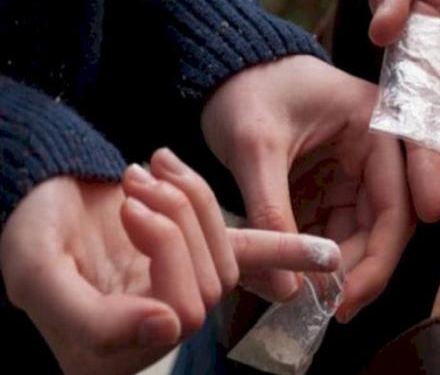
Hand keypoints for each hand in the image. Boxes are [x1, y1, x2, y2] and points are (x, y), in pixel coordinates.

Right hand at [0, 149, 339, 374]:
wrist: (46, 193)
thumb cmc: (33, 233)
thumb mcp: (36, 274)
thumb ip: (91, 320)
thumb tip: (170, 328)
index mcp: (118, 348)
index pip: (178, 312)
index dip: (163, 253)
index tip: (130, 207)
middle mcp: (159, 328)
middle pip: (209, 284)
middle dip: (177, 220)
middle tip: (136, 180)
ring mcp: (183, 290)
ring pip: (226, 257)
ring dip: (194, 203)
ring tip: (151, 170)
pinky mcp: (200, 254)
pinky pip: (249, 259)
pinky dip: (288, 255)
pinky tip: (327, 256)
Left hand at [203, 55, 411, 321]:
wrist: (225, 72)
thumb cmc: (246, 90)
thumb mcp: (255, 148)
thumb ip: (272, 212)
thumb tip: (286, 288)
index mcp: (376, 127)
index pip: (396, 203)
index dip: (380, 257)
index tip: (348, 297)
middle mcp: (377, 152)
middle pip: (388, 226)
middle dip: (361, 271)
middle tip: (330, 310)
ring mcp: (356, 172)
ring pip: (363, 235)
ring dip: (340, 270)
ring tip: (309, 302)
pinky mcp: (333, 187)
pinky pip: (336, 231)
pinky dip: (319, 257)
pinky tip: (299, 280)